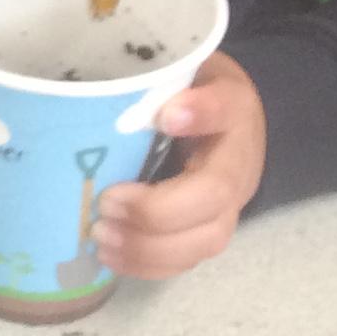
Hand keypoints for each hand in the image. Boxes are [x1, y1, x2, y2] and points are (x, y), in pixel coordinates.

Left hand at [92, 52, 266, 277]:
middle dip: (155, 214)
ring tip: (99, 237)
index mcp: (233, 116)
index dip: (198, 117)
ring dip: (146, 249)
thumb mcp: (190, 70)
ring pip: (201, 244)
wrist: (220, 120)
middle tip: (104, 205)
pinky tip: (108, 256)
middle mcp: (237, 170)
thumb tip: (167, 113)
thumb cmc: (190, 91)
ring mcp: (225, 208)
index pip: (225, 114)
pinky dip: (145, 265)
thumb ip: (180, 84)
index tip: (164, 117)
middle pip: (213, 205)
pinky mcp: (203, 233)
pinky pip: (184, 261)